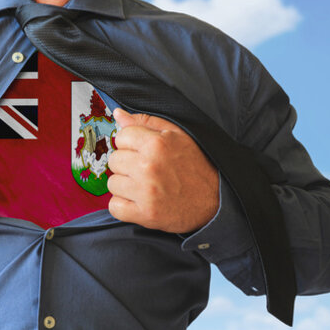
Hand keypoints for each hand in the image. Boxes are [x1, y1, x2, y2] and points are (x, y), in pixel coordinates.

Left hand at [107, 108, 218, 233]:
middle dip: (127, 165)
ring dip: (125, 186)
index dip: (130, 144)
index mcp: (157, 144)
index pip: (121, 136)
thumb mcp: (177, 136)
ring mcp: (146, 192)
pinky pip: (114, 207)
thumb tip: (118, 115)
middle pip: (114, 160)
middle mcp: (149, 166)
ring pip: (112, 183)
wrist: (217, 201)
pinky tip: (139, 201)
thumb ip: (146, 123)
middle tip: (146, 171)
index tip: (142, 152)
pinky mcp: (145, 214)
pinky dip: (123, 206)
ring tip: (144, 186)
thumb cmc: (196, 166)